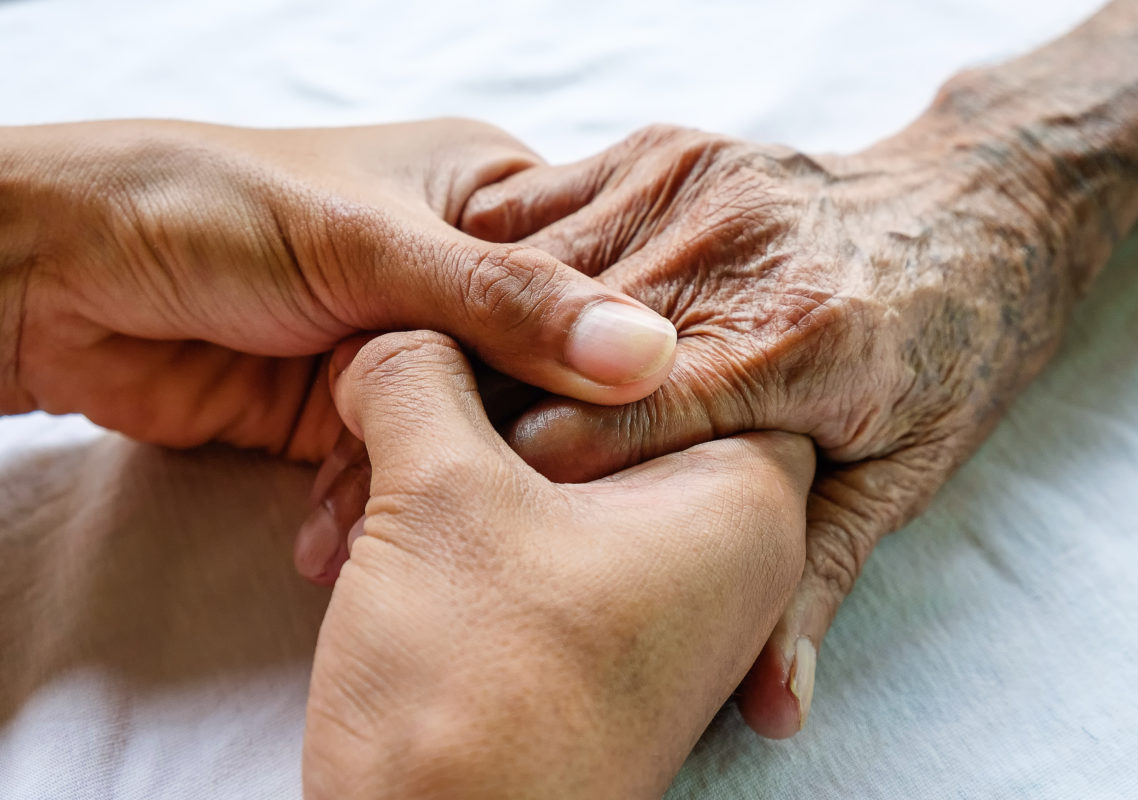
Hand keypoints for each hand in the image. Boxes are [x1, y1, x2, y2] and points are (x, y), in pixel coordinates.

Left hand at [0, 119, 676, 459]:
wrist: (57, 275)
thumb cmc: (216, 209)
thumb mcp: (374, 246)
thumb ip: (509, 302)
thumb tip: (649, 355)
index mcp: (486, 195)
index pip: (592, 280)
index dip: (614, 352)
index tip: (644, 426)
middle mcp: (458, 270)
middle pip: (537, 367)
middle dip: (518, 431)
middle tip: (524, 494)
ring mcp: (408, 343)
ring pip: (472, 427)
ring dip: (438, 474)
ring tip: (412, 519)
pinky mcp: (356, 407)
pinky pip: (405, 462)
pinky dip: (381, 499)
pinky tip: (354, 532)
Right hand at [302, 332, 813, 798]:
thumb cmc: (477, 693)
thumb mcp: (438, 499)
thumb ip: (421, 375)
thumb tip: (393, 334)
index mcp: (740, 496)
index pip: (675, 344)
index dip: (563, 308)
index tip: (472, 296)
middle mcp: (724, 547)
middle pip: (607, 402)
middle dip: (488, 390)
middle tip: (400, 368)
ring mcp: (659, 595)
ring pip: (554, 472)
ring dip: (450, 460)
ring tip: (358, 475)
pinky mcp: (591, 632)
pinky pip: (531, 532)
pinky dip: (454, 514)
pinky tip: (365, 521)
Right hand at [460, 122, 1078, 736]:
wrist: (974, 213)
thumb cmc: (943, 357)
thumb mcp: (897, 481)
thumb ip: (813, 584)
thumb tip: (770, 714)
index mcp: (794, 347)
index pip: (609, 423)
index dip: (520, 481)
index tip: (467, 523)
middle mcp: (735, 254)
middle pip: (548, 344)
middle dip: (469, 414)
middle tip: (408, 475)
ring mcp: (696, 186)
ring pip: (524, 271)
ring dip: (461, 338)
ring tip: (411, 404)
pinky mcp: (667, 148)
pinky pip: (535, 205)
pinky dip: (489, 265)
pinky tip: (469, 320)